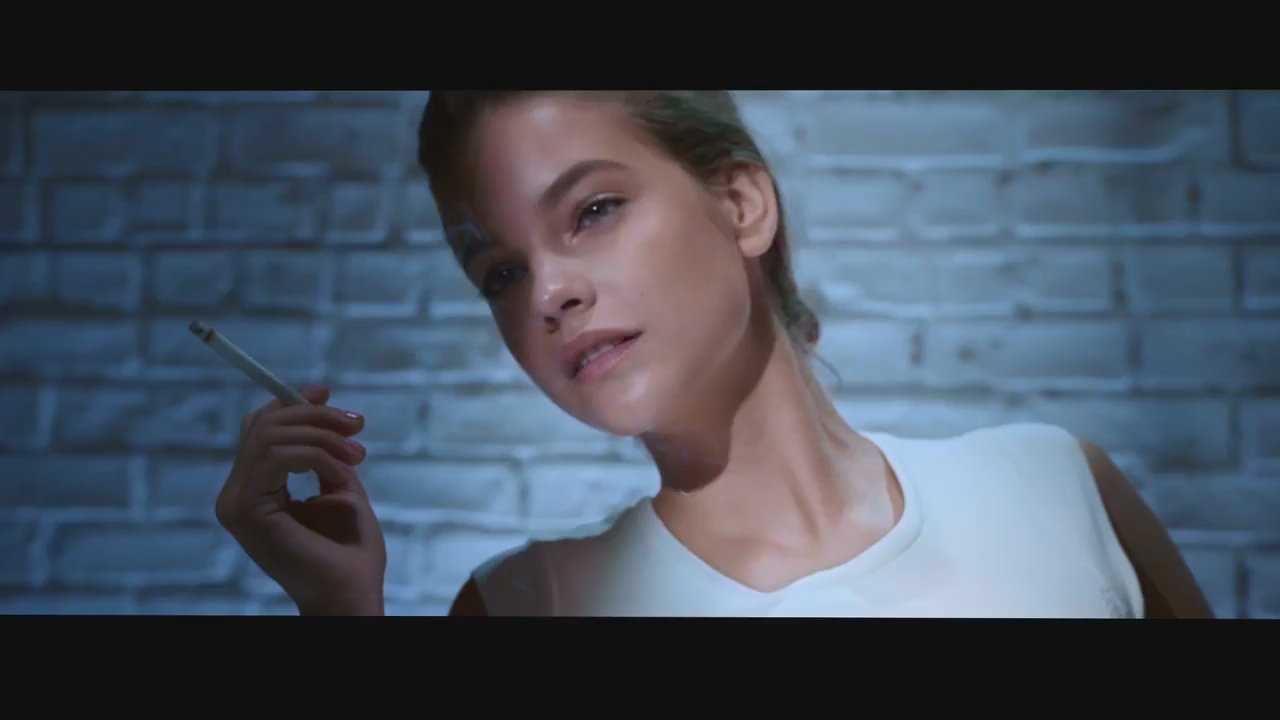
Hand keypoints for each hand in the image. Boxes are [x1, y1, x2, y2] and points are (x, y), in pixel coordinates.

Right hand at [216, 384, 385, 614]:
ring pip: (271, 435)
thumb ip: (323, 450)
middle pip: (262, 425)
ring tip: (358, 454)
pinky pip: (278, 456)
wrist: (353, 592)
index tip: (327, 391)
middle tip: (357, 425)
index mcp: (253, 491)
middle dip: (315, 415)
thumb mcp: (338, 485)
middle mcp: (236, 496)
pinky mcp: (246, 510)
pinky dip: (318, 455)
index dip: (291, 404)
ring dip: (323, 436)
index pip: (258, 430)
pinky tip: (344, 472)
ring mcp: (236, 504)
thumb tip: (317, 401)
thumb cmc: (350, 550)